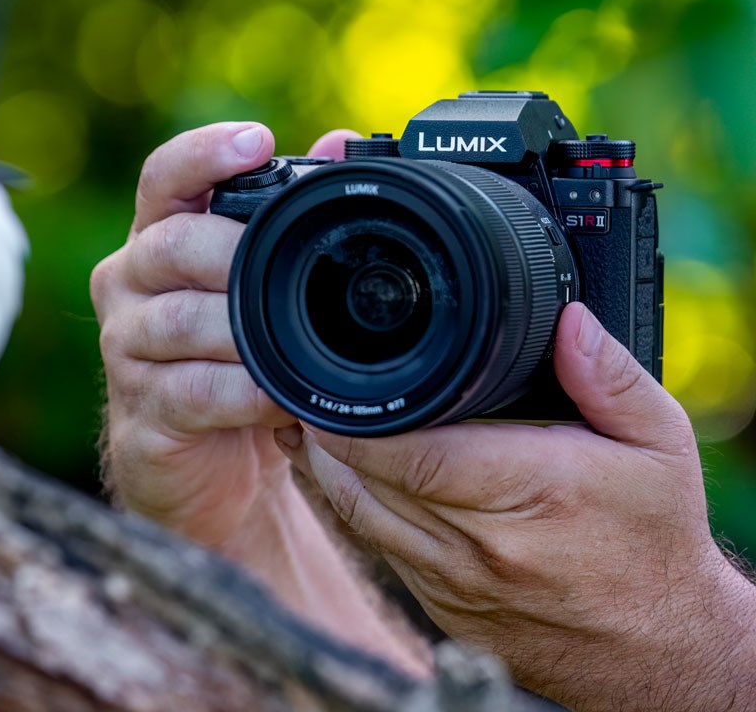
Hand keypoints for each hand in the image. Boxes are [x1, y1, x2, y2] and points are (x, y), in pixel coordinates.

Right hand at [90, 122, 351, 545]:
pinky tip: (278, 398)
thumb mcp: (264, 290)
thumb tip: (340, 144)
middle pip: (168, 246)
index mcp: (158, 239)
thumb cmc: (235, 361)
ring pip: (176, 321)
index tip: (257, 142)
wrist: (210, 466)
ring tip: (294, 343)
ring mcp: (125, 351)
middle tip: (287, 269)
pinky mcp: (139, 414)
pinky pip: (189, 393)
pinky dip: (241, 393)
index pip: (163, 178)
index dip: (204, 155)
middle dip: (232, 253)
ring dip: (242, 331)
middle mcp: (129, 286)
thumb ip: (290, 216)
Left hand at [282, 302, 755, 709]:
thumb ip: (610, 377)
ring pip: (360, 517)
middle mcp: (484, 542)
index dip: (359, 424)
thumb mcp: (659, 445)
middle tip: (312, 392)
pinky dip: (354, 506)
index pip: (416, 456)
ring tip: (317, 423)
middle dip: (331, 436)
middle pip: (370, 482)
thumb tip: (568, 321)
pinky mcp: (440, 605)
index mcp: (533, 489)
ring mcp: (455, 581)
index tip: (334, 389)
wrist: (654, 650)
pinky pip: (377, 547)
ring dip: (329, 470)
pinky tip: (348, 473)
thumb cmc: (652, 541)